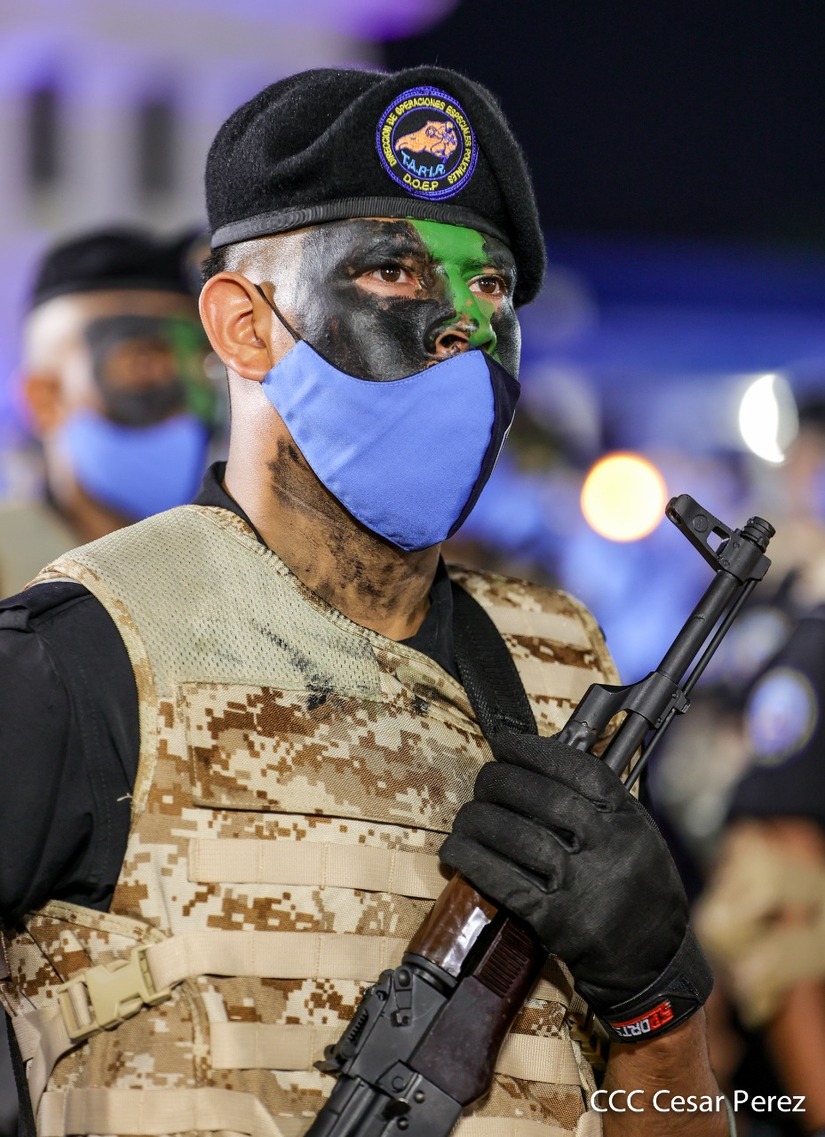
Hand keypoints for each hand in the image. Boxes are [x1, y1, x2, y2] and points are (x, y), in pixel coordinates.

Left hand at [439, 730, 711, 1039]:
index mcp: (628, 821)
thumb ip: (597, 802)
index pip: (579, 771)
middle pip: (542, 799)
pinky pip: (504, 881)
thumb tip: (538, 762)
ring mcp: (583, 886)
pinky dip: (473, 861)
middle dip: (501, 781)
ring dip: (479, 820)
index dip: (536, 751)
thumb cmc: (639, 888)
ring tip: (467, 816)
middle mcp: (609, 848)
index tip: (507, 743)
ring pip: (517, 837)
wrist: (652, 961)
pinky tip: (456, 850)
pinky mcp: (558, 922)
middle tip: (484, 780)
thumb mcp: (636, 834)